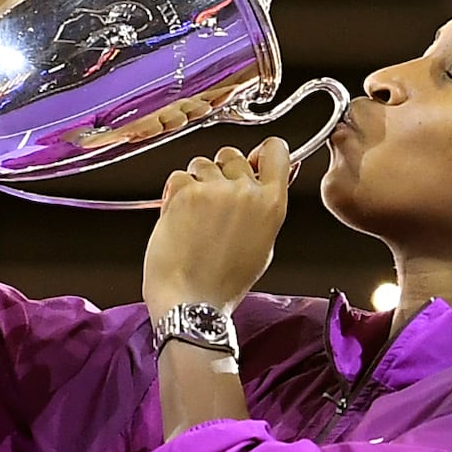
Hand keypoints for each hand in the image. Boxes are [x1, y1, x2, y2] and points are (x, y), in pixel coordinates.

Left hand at [143, 138, 290, 318]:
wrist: (192, 301)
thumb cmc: (224, 282)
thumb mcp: (263, 244)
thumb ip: (265, 206)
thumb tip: (267, 178)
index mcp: (272, 204)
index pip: (276, 150)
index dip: (262, 152)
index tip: (253, 160)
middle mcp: (246, 192)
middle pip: (232, 154)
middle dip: (220, 173)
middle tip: (213, 203)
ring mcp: (215, 190)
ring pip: (202, 163)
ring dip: (195, 182)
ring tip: (194, 216)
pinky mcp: (185, 193)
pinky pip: (178, 176)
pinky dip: (175, 193)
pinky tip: (178, 219)